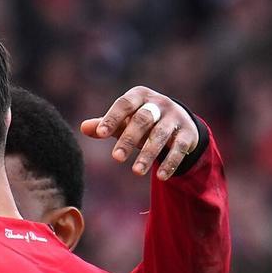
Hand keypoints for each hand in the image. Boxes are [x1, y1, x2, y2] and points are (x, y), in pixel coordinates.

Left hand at [81, 86, 198, 180]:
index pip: (124, 104)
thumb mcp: (124, 121)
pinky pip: (179, 148)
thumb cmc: (142, 122)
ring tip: (136, 172)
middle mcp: (159, 104)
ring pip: (160, 135)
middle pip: (143, 119)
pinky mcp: (188, 134)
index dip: (112, 118)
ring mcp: (175, 118)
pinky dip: (170, 162)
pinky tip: (161, 176)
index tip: (100, 134)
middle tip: (116, 158)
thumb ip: (105, 125)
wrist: (178, 121)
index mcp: (140, 96)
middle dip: (129, 139)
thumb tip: (83, 127)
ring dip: (148, 154)